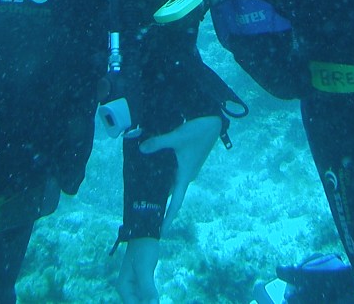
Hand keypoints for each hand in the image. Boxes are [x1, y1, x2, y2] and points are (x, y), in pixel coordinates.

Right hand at [116, 238, 159, 303]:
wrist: (145, 235)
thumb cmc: (143, 249)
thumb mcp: (145, 269)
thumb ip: (147, 288)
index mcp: (123, 287)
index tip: (154, 301)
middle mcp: (126, 289)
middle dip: (148, 303)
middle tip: (156, 299)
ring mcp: (134, 287)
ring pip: (142, 302)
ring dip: (150, 302)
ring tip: (156, 298)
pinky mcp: (141, 284)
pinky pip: (146, 297)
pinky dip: (152, 299)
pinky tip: (156, 298)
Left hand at [140, 115, 221, 234]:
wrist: (212, 122)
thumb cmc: (197, 132)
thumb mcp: (176, 138)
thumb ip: (158, 144)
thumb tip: (141, 149)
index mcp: (185, 176)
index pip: (175, 202)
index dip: (168, 217)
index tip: (161, 231)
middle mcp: (186, 175)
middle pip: (171, 193)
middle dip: (160, 202)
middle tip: (145, 211)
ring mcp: (187, 168)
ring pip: (171, 181)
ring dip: (161, 187)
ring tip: (145, 193)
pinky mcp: (186, 160)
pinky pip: (173, 172)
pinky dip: (164, 175)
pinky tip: (153, 171)